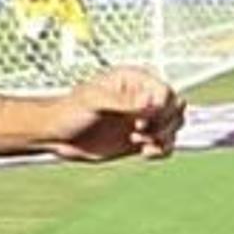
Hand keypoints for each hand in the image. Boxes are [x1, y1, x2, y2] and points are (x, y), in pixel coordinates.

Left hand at [46, 66, 181, 160]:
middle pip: (175, 108)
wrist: (57, 136)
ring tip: (141, 143)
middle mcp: (142, 98)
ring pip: (174, 126)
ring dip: (165, 137)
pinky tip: (145, 152)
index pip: (165, 91)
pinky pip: (165, 143)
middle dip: (165, 123)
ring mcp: (143, 118)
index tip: (140, 120)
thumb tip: (149, 101)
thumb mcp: (94, 102)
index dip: (159, 108)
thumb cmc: (69, 111)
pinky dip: (162, 150)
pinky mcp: (141, 138)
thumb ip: (123, 102)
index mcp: (134, 80)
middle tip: (142, 132)